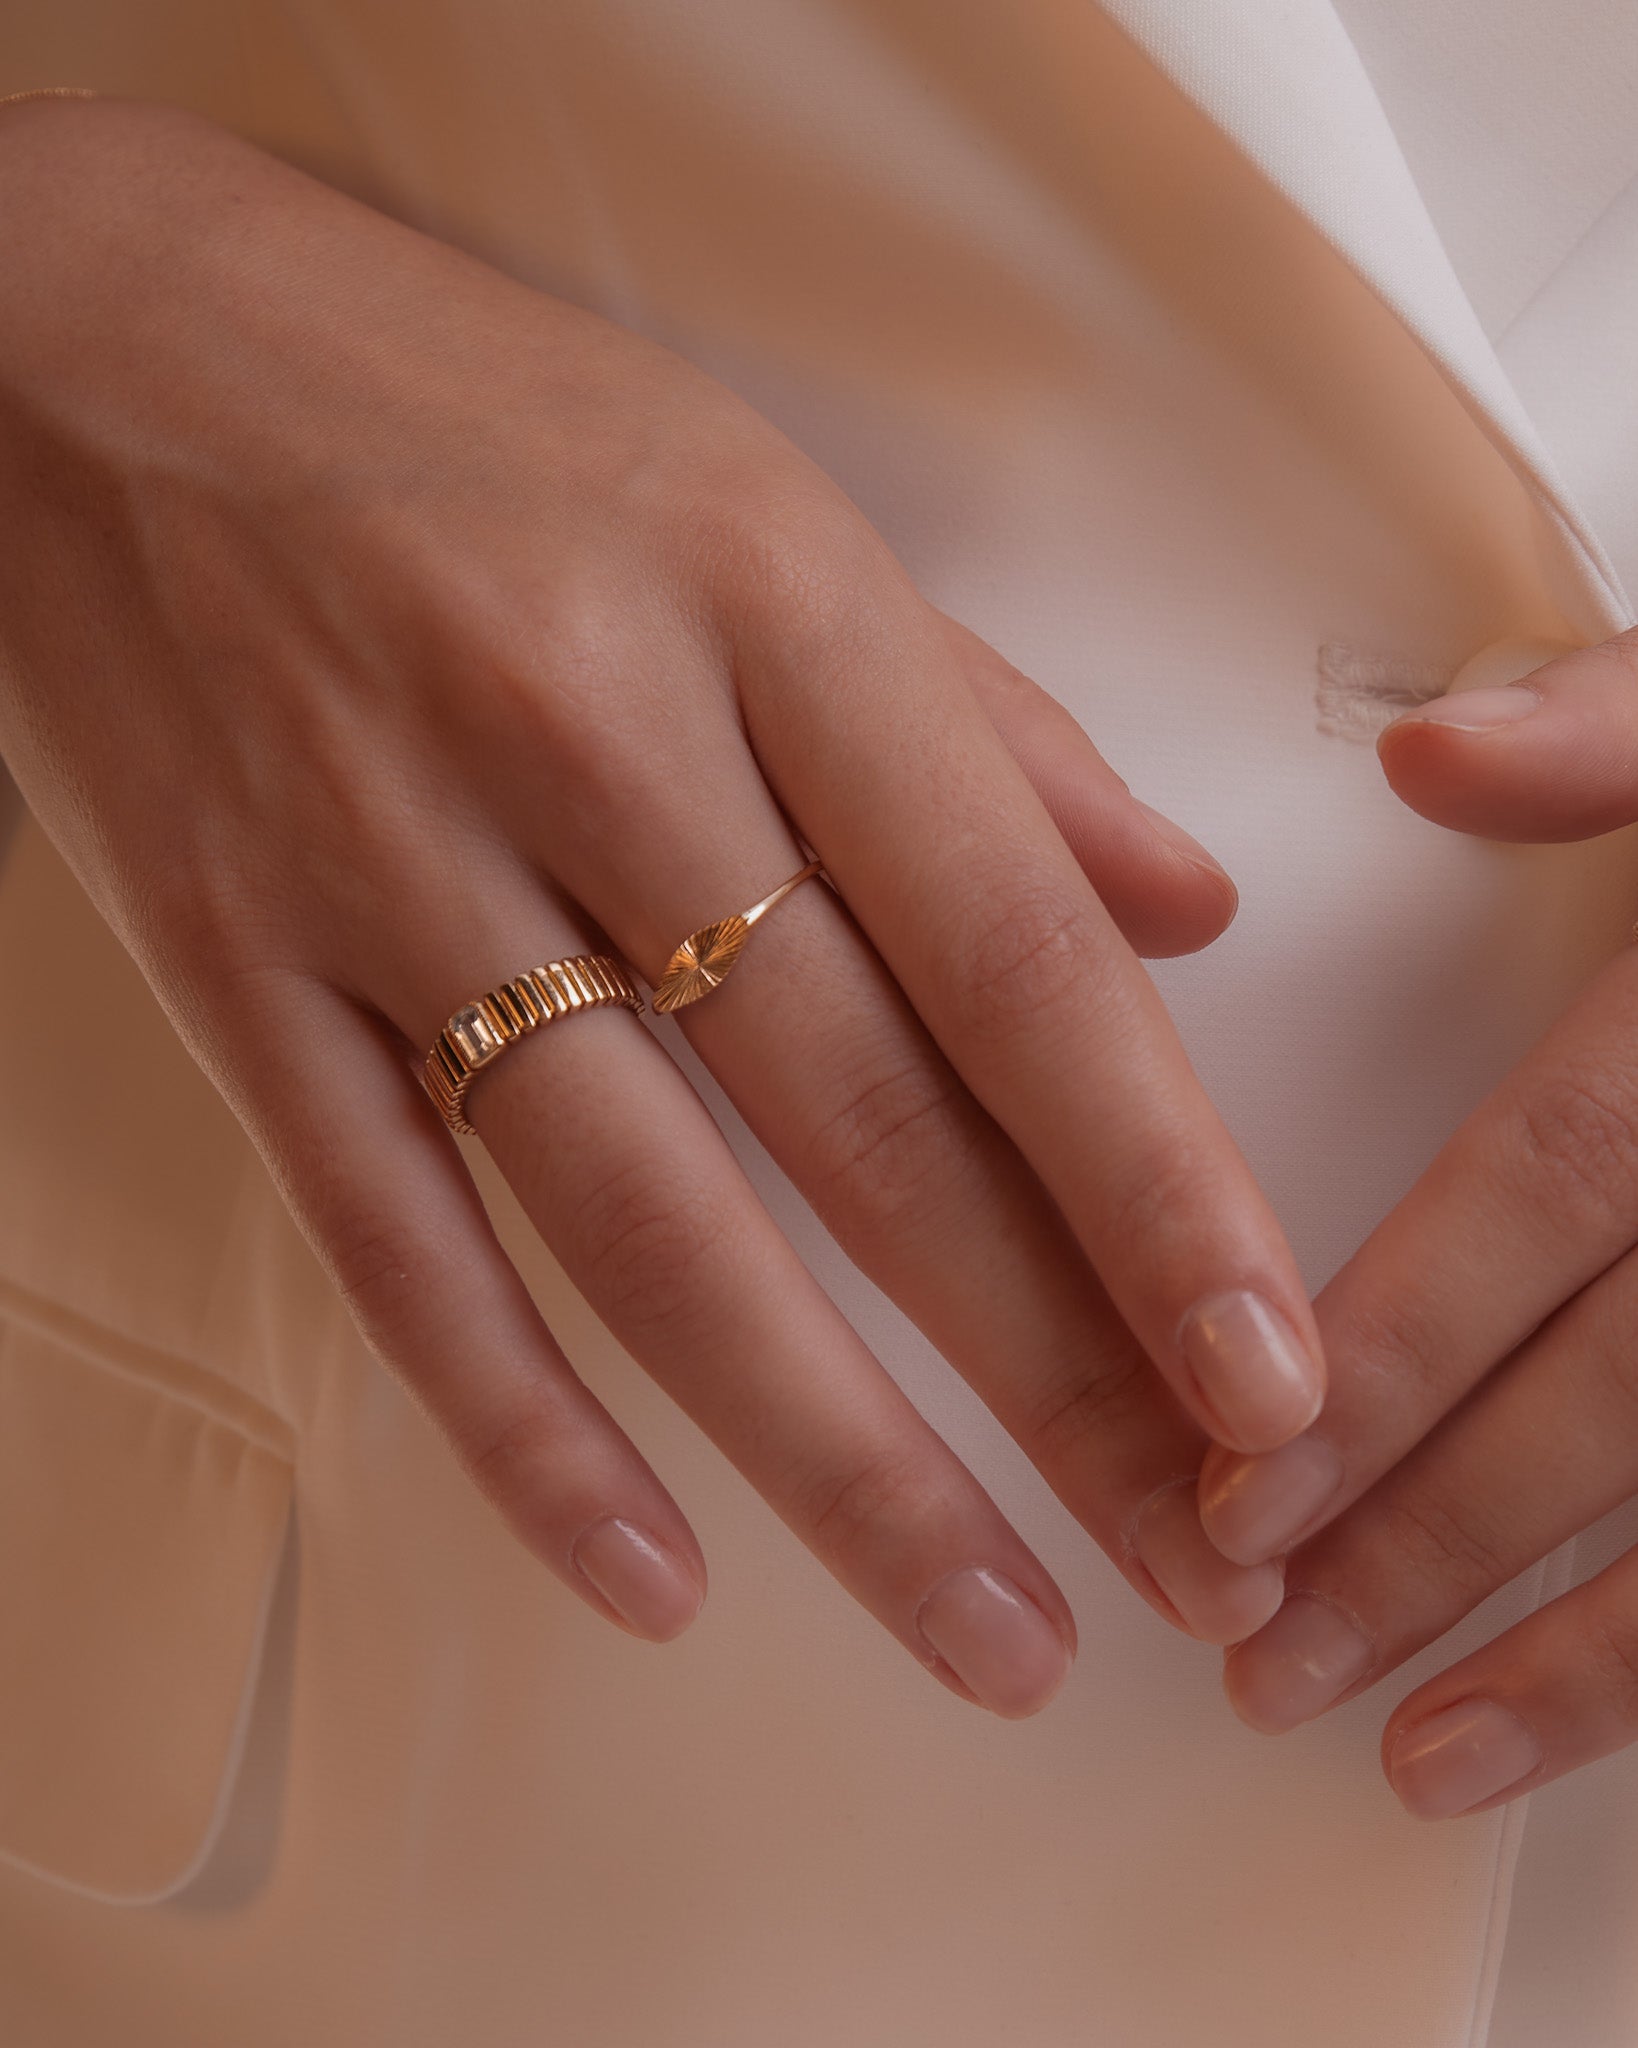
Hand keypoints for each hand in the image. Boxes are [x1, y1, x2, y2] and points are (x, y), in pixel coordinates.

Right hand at [0, 97, 1321, 1714]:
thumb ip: (980, 725)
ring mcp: (386, 868)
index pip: (1006, 940)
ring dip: (833, 1458)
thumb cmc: (465, 412)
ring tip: (985, 1630)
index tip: (1265, 1374)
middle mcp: (583, 739)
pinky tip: (648, 1577)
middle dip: (1048, 1370)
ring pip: (641, 1223)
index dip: (1156, 1179)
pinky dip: (518, 1424)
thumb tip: (1184, 908)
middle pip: (857, 1120)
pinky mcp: (231, 966)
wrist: (89, 346)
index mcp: (761, 601)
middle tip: (1188, 1563)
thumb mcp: (759, 503)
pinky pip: (387, 1233)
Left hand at [1197, 635, 1637, 1806]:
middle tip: (1273, 1651)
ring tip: (1426, 1759)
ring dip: (1594, 1657)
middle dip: (1439, 1532)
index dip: (1397, 1351)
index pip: (1544, 1198)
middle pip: (1622, 1388)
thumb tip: (1435, 760)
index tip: (1247, 1483)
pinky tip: (1614, 1719)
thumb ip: (1611, 734)